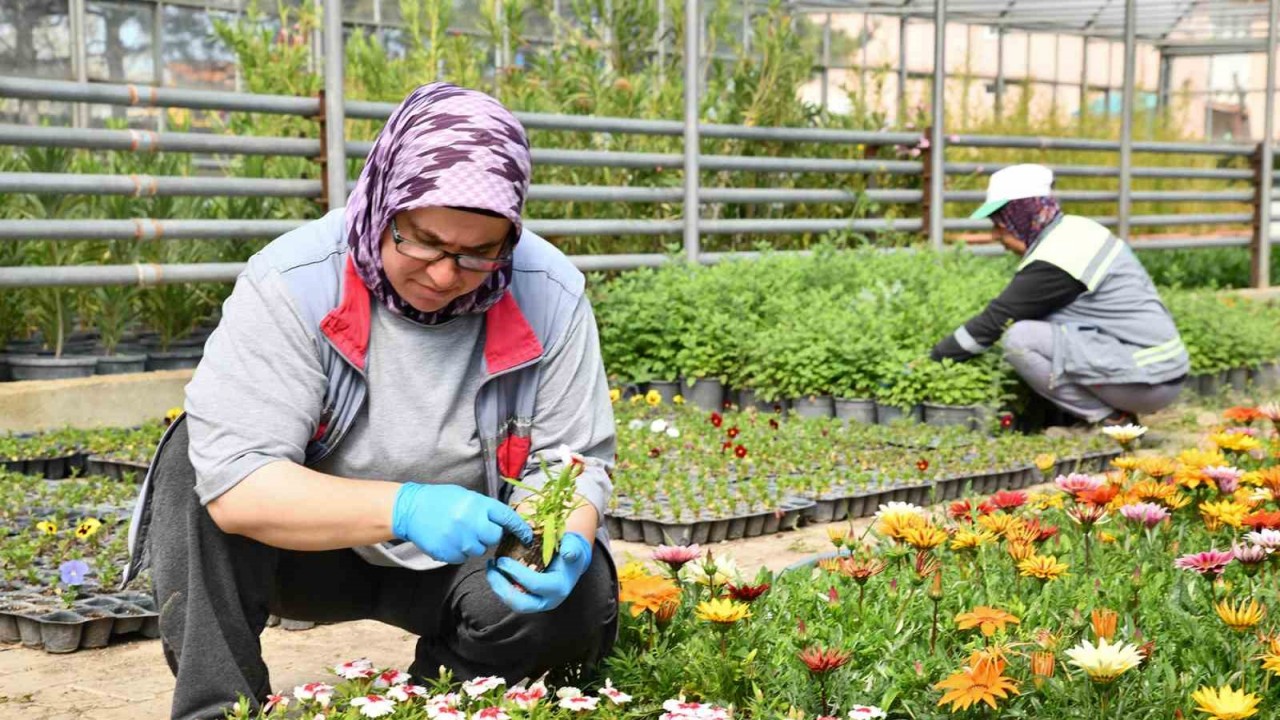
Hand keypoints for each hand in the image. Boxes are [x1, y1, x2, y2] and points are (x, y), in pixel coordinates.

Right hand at [391, 483, 531, 563]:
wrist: (411, 509)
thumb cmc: (440, 500)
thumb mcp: (466, 497)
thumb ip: (485, 509)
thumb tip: (504, 522)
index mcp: (478, 504)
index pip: (507, 518)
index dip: (520, 528)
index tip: (528, 536)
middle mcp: (471, 522)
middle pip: (494, 537)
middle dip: (489, 534)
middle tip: (476, 527)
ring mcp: (460, 540)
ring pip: (479, 550)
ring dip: (473, 544)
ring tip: (458, 531)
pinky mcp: (449, 553)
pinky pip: (464, 558)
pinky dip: (460, 551)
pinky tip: (450, 539)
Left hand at [485, 531, 592, 612]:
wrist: (571, 563)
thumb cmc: (570, 551)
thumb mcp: (574, 547)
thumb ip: (572, 548)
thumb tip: (567, 553)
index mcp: (558, 588)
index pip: (535, 585)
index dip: (516, 573)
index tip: (502, 560)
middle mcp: (548, 601)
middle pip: (520, 604)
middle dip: (502, 587)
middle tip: (491, 569)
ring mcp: (538, 604)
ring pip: (513, 604)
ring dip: (498, 588)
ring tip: (490, 570)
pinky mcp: (529, 601)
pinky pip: (512, 599)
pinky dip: (501, 588)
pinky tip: (495, 573)